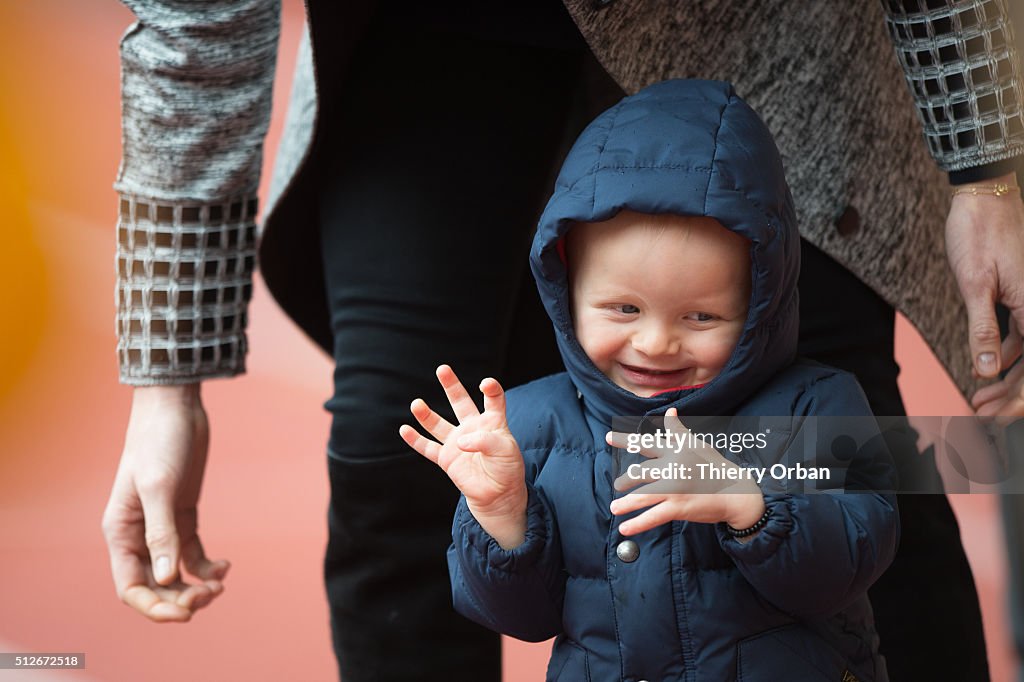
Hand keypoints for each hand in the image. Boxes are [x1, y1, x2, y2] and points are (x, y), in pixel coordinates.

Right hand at [101, 384, 228, 621]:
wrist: (176, 407)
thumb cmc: (159, 441)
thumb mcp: (160, 486)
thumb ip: (162, 532)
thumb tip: (167, 578)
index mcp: (120, 532)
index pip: (131, 587)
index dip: (154, 608)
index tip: (186, 613)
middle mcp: (138, 535)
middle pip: (155, 587)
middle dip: (180, 600)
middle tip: (212, 594)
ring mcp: (162, 526)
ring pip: (175, 576)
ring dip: (196, 588)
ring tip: (220, 584)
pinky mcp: (184, 515)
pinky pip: (193, 555)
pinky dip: (208, 567)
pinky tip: (226, 565)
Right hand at [400, 365, 526, 548]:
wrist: (499, 495)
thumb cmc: (507, 469)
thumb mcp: (505, 451)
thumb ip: (485, 441)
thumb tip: (460, 441)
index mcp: (493, 422)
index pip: (493, 399)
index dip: (491, 390)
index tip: (486, 384)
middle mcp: (473, 428)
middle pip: (460, 402)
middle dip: (451, 386)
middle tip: (442, 369)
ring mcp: (457, 442)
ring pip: (439, 424)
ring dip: (427, 414)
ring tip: (416, 403)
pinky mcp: (447, 459)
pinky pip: (428, 448)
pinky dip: (415, 440)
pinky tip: (405, 429)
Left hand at [607, 409, 763, 535]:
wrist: (738, 493)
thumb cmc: (716, 468)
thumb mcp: (697, 445)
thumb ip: (678, 432)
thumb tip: (670, 413)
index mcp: (677, 450)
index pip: (647, 443)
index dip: (627, 440)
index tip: (609, 437)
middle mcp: (673, 467)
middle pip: (641, 471)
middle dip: (626, 479)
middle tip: (617, 484)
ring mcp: (675, 487)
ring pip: (643, 495)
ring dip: (626, 503)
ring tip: (615, 507)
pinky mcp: (679, 506)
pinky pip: (653, 515)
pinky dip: (638, 523)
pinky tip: (625, 528)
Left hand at [947, 173, 1023, 418]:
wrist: (985, 196)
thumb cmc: (978, 233)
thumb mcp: (974, 283)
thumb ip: (981, 329)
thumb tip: (984, 371)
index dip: (1021, 397)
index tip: (1002, 418)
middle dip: (1014, 396)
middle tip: (985, 417)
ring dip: (1007, 379)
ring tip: (980, 401)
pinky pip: (1023, 338)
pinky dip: (1004, 357)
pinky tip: (987, 372)